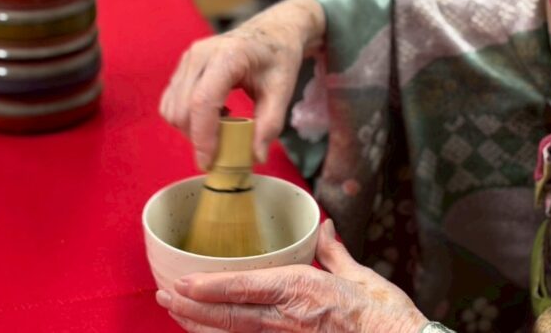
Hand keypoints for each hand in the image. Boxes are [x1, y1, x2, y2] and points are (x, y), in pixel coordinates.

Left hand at [156, 219, 428, 332]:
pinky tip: (211, 330)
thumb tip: (325, 228)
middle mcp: (290, 318)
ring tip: (176, 313)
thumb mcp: (360, 277)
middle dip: (194, 307)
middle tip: (164, 295)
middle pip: (231, 316)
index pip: (247, 288)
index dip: (212, 287)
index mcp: (303, 291)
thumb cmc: (386, 315)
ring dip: (203, 324)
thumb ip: (335, 253)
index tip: (184, 282)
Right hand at [159, 0, 325, 168]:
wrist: (272, 31)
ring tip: (222, 124)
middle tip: (223, 147)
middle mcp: (201, 54)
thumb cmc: (278, 57)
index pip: (203, 102)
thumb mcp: (283, 90)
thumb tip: (255, 157)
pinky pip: (171, 101)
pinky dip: (186, 117)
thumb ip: (270, 124)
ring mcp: (188, 58)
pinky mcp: (183, 64)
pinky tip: (213, 113)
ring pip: (172, 108)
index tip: (209, 163)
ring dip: (190, 128)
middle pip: (182, 109)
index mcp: (228, 56)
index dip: (202, 137)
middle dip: (197, 137)